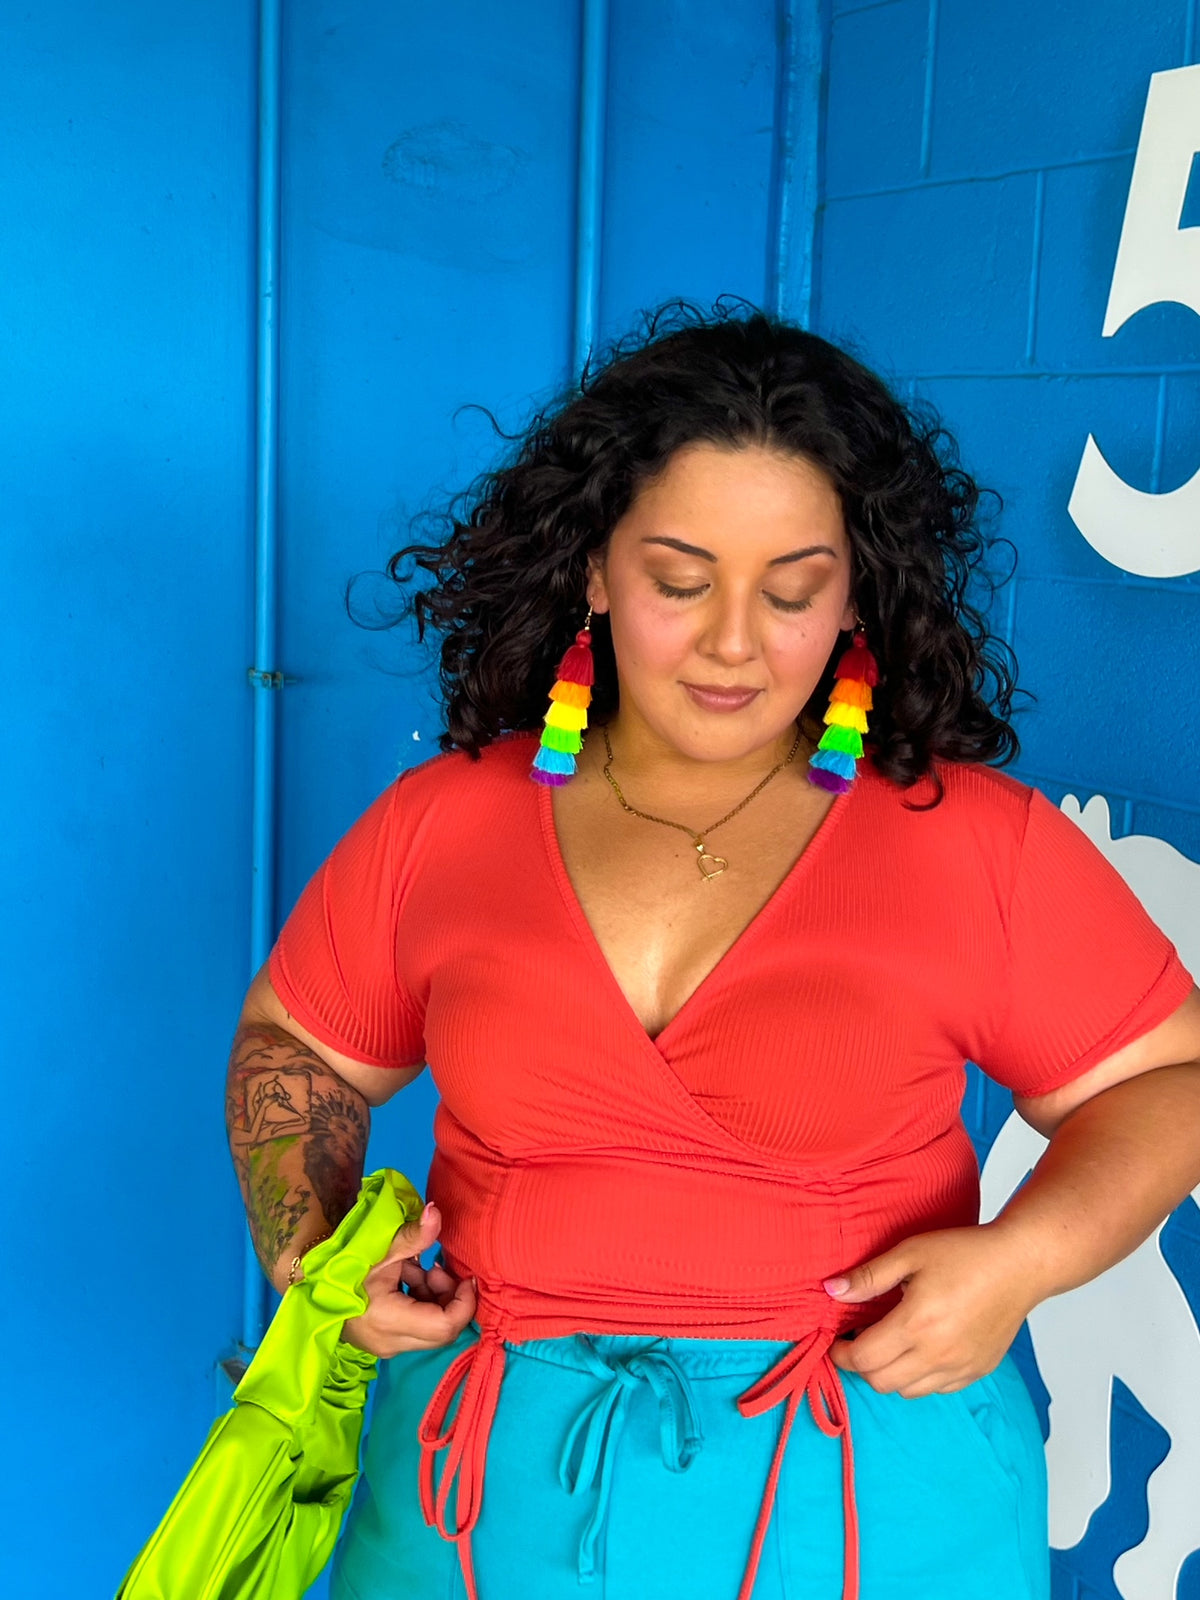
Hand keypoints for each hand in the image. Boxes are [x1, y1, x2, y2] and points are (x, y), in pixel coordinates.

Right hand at [340, 1201, 477, 1357]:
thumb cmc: (345, 1264)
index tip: (467, 1278)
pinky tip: (407, 1279)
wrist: (310, 1283)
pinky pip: (417, 1328)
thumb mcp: (382, 1248)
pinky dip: (421, 1303)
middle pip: (442, 1330)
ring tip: (415, 1268)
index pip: (445, 1326)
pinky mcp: (385, 1343)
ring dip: (433, 1297)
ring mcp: (387, 1347)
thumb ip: (415, 1235)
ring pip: (431, 1329)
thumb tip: (436, 1211)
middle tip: (435, 1268)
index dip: (464, 1302)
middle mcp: (392, 1343)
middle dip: (449, 1297)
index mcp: (391, 1321)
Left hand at [822, 1224, 1034, 1397]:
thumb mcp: (910, 1253)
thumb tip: (832, 1291)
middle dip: (861, 1366)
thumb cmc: (964, 1253)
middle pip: (881, 1382)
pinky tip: (919, 1349)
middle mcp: (937, 1354)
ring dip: (889, 1374)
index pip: (863, 1359)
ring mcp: (959, 1367)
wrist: (1019, 1265)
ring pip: (907, 1392)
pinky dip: (918, 1377)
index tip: (836, 1341)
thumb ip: (869, 1277)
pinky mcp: (976, 1371)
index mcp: (916, 1324)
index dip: (840, 1354)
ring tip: (889, 1344)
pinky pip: (936, 1389)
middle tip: (858, 1341)